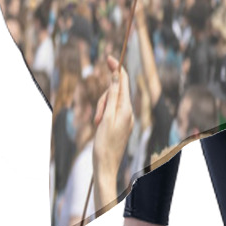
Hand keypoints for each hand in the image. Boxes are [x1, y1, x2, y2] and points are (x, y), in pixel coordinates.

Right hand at [92, 55, 133, 177]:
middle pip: (114, 92)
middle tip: (97, 117)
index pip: (123, 81)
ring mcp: (125, 118)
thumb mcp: (106, 117)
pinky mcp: (120, 124)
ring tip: (97, 124)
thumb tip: (117, 75)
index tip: (108, 58)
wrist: (106, 167)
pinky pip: (110, 111)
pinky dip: (103, 115)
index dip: (116, 68)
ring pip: (111, 102)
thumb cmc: (104, 144)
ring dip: (101, 109)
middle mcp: (128, 112)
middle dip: (103, 98)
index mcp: (126, 108)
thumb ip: (112, 95)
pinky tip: (99, 127)